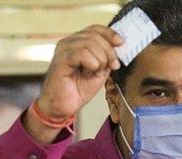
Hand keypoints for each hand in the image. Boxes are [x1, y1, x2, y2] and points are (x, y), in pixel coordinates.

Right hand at [24, 25, 122, 142]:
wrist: (62, 107)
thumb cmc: (77, 90)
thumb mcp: (99, 72)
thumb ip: (106, 58)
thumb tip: (118, 46)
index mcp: (76, 43)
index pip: (95, 29)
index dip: (109, 33)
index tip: (121, 43)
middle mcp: (68, 43)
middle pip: (94, 35)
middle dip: (109, 51)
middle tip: (112, 66)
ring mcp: (63, 50)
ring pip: (89, 43)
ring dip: (100, 60)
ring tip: (95, 72)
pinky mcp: (61, 59)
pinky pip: (82, 53)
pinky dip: (91, 64)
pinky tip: (87, 73)